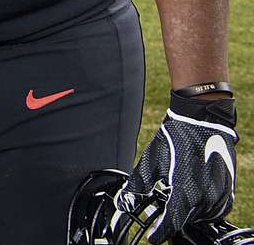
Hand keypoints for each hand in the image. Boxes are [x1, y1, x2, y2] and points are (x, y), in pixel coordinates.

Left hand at [116, 93, 236, 242]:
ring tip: (177, 203)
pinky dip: (205, 209)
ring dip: (190, 215)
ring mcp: (220, 194)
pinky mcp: (229, 190)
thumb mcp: (151, 161)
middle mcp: (206, 195)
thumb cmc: (175, 138)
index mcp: (185, 189)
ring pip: (204, 217)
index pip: (173, 222)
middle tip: (163, 211)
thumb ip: (138, 186)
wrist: (202, 120)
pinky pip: (217, 210)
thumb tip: (124, 203)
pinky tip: (194, 199)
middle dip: (174, 219)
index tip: (153, 238)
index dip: (161, 232)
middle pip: (188, 221)